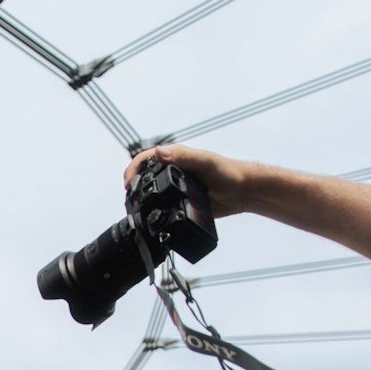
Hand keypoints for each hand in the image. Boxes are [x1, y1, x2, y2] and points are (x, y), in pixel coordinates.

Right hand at [124, 143, 254, 217]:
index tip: (129, 184)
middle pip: (142, 175)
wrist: (241, 192)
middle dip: (132, 186)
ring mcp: (174, 185)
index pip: (145, 159)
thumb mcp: (205, 161)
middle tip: (130, 200)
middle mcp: (172, 170)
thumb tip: (159, 152)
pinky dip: (151, 210)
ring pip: (149, 191)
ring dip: (139, 200)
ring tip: (136, 211)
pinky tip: (149, 217)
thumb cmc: (228, 172)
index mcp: (175, 156)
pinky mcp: (178, 200)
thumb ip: (184, 156)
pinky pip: (159, 204)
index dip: (132, 170)